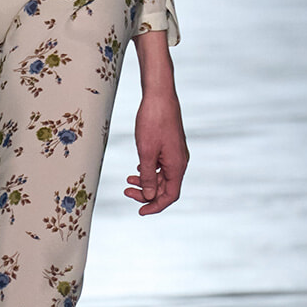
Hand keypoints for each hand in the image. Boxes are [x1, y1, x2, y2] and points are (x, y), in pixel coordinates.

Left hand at [127, 88, 188, 213]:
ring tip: (128, 179)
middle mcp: (180, 162)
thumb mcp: (146, 152)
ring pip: (162, 177)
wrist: (159, 95)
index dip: (155, 206)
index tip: (139, 212)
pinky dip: (149, 170)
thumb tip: (149, 196)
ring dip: (146, 181)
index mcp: (177, 166)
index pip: (170, 196)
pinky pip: (161, 166)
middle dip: (146, 193)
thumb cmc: (153, 121)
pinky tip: (138, 168)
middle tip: (126, 191)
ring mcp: (175, 154)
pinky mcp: (170, 146)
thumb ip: (148, 176)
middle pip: (165, 188)